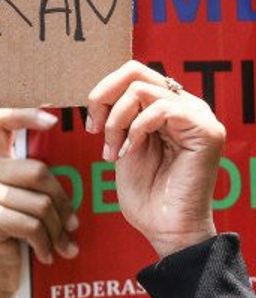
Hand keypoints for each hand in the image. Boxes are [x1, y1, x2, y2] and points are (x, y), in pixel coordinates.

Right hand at [0, 109, 78, 297]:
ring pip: (39, 202)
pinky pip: (31, 224)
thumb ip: (38, 180)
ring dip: (58, 229)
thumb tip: (80, 170)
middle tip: (74, 224)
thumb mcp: (27, 200)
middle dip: (63, 201)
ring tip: (62, 244)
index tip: (54, 121)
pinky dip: (46, 243)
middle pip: (37, 171)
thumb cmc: (19, 237)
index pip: (0, 121)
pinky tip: (47, 254)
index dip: (27, 115)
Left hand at [87, 61, 224, 257]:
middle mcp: (186, 106)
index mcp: (168, 107)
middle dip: (104, 97)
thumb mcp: (122, 143)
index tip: (90, 125)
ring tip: (114, 150)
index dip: (103, 92)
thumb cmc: (145, 193)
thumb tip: (103, 91)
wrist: (165, 227)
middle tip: (95, 129)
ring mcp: (199, 116)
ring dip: (117, 120)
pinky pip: (161, 108)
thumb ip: (119, 115)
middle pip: (135, 70)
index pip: (132, 74)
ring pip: (142, 89)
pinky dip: (136, 128)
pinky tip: (130, 152)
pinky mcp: (206, 130)